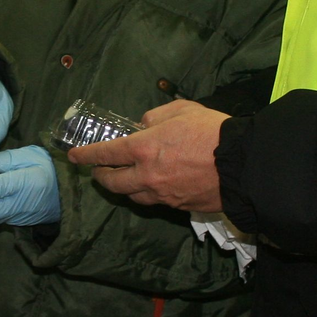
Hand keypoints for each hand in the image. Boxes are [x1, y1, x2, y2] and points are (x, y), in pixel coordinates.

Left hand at [68, 99, 227, 213]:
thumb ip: (156, 116)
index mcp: (143, 149)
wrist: (242, 164)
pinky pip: (155, 201)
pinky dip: (149, 193)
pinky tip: (155, 186)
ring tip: (126, 178)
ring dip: (124, 187)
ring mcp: (162, 194)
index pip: (104, 154)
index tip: (73, 157)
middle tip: (100, 171)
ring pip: (132, 195)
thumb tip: (144, 126)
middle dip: (101, 176)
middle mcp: (146, 175)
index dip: (86, 155)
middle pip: (113, 183)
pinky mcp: (177, 206)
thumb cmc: (212, 131)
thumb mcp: (182, 109)